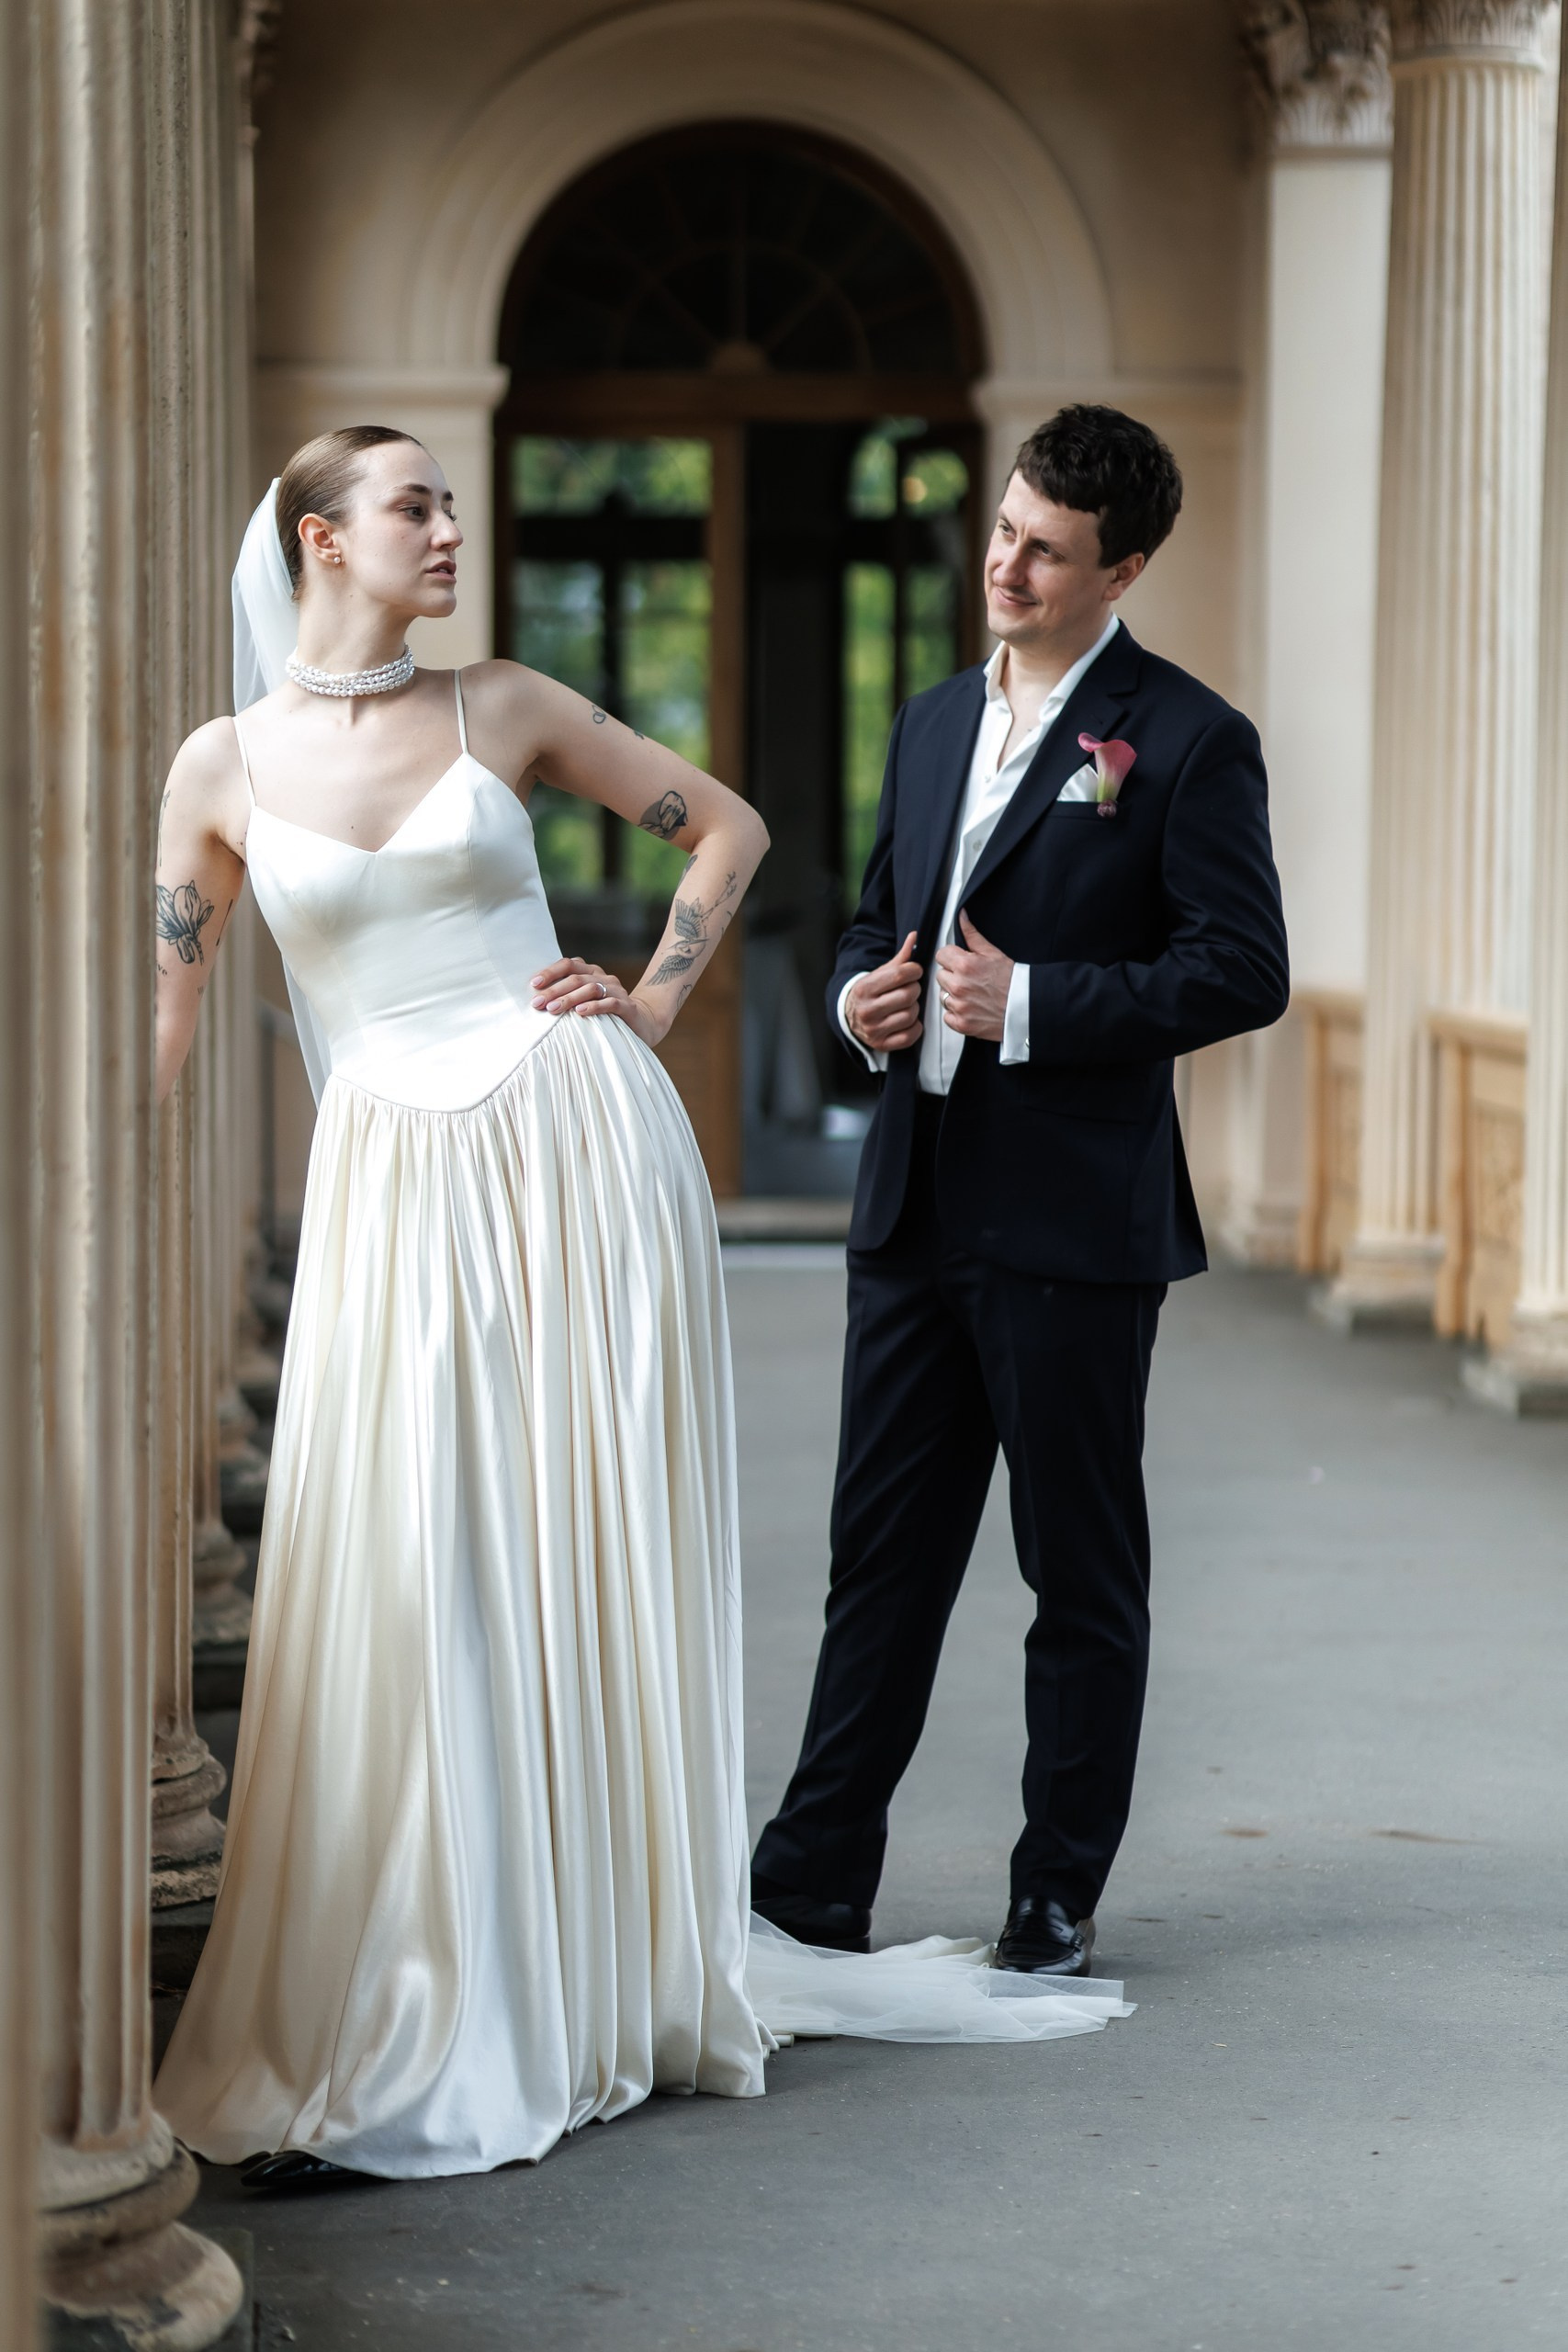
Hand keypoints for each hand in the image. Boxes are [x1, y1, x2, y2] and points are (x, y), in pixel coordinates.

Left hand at [530, 956, 661, 1048]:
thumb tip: (536, 999)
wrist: (642, 1023)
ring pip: (591, 988)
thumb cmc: (605, 1013)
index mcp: (591, 972)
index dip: (550, 972)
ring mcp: (617, 990)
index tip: (534, 985)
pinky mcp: (627, 1006)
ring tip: (553, 1009)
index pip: (568, 965)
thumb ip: (567, 995)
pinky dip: (593, 1007)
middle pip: (576, 978)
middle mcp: (604, 977)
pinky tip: (579, 1012)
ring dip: (569, 998)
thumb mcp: (584, 1001)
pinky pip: (609, 1003)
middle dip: (554, 990)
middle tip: (538, 1003)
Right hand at [847, 932, 923, 1053]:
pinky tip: (907, 1020)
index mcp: (865, 988)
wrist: (850, 1017)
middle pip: (908, 994)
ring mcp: (874, 1029)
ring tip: (906, 1005)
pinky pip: (911, 1035)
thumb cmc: (871, 992)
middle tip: (909, 989)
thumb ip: (900, 957)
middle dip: (914, 989)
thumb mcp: (881, 973)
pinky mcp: (882, 1044)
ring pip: (911, 1014)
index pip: (901, 974)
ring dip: (914, 1008)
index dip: (914, 970)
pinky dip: (915, 1027)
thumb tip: (914, 936)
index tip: (913, 972)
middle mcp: (867, 1010)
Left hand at [933, 913, 1012, 1041]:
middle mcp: (959, 986)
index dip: (952, 957)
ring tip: (973, 994)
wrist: (1027, 1007)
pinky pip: (947, 1016)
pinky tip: (971, 1007)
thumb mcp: (993, 953)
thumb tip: (961, 917)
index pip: (941, 955)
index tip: (960, 962)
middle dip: (952, 975)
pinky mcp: (962, 1024)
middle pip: (940, 975)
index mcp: (965, 965)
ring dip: (954, 994)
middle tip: (970, 979)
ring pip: (942, 996)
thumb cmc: (1013, 981)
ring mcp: (959, 1006)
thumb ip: (972, 935)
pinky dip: (956, 1013)